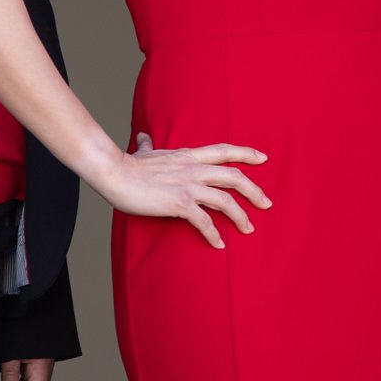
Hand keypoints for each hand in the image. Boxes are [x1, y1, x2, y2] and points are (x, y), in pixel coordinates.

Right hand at [101, 133, 270, 246]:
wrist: (114, 173)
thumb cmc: (127, 165)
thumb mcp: (144, 152)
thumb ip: (148, 145)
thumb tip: (143, 136)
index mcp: (188, 156)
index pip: (224, 151)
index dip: (246, 153)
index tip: (263, 158)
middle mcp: (193, 169)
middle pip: (234, 176)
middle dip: (254, 190)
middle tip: (267, 204)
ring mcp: (187, 186)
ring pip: (226, 200)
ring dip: (241, 216)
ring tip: (249, 229)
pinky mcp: (179, 203)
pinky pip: (204, 221)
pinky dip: (214, 234)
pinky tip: (219, 244)